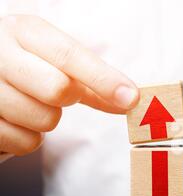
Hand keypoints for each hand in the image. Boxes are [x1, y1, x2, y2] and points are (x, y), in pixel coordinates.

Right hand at [0, 15, 138, 155]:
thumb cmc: (25, 67)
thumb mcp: (53, 62)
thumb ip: (91, 81)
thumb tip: (129, 99)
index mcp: (22, 31)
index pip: (68, 55)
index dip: (103, 78)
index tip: (131, 97)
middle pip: (58, 89)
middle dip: (68, 98)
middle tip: (55, 92)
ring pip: (44, 120)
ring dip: (47, 120)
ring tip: (29, 103)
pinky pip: (25, 142)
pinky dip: (29, 138)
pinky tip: (15, 120)